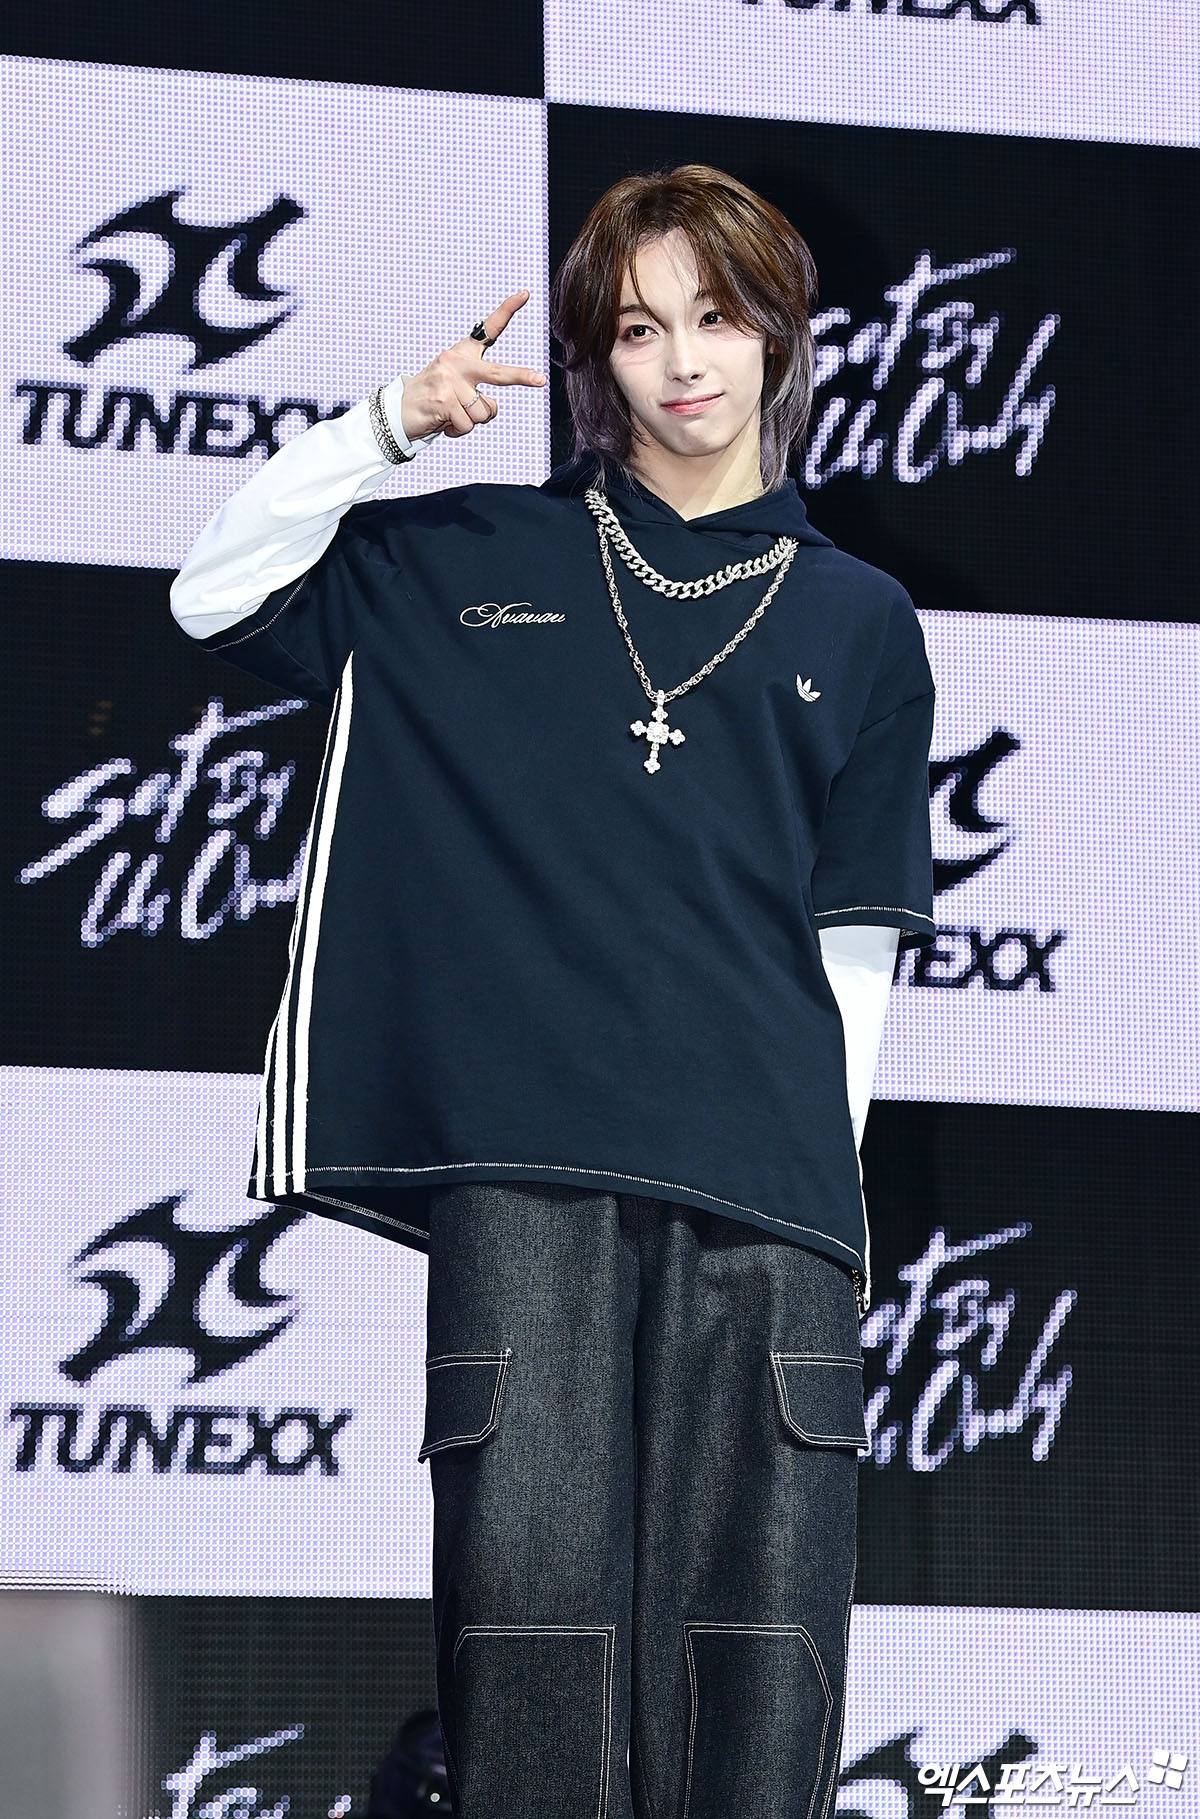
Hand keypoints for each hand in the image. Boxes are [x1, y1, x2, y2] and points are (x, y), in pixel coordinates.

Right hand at [399, 291, 546, 440]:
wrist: (397, 412)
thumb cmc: (433, 400)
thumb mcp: (456, 390)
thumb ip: (477, 394)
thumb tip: (490, 408)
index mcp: (462, 354)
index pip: (488, 330)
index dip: (507, 311)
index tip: (525, 294)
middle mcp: (456, 362)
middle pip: (498, 373)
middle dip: (521, 377)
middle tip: (540, 379)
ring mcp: (449, 380)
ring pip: (483, 413)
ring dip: (470, 422)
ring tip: (450, 415)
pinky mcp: (443, 400)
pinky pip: (467, 425)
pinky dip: (457, 431)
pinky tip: (443, 423)